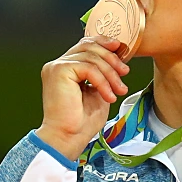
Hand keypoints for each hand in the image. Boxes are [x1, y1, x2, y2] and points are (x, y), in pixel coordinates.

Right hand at [35, 36, 129, 160]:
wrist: (68, 137)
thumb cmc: (81, 122)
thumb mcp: (98, 91)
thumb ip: (103, 74)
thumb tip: (118, 59)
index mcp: (65, 68)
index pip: (85, 45)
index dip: (104, 43)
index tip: (121, 50)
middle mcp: (58, 64)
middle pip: (90, 47)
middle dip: (112, 59)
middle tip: (125, 73)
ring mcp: (57, 67)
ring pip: (92, 58)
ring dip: (110, 74)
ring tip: (119, 90)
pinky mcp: (59, 71)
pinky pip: (89, 68)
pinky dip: (103, 82)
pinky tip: (109, 96)